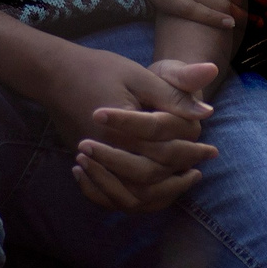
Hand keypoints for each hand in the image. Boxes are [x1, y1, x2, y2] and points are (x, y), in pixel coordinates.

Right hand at [37, 45, 216, 212]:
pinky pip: (110, 195)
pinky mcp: (88, 165)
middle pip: (150, 177)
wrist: (55, 74)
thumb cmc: (99, 69)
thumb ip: (171, 95)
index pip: (166, 152)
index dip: (191, 152)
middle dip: (178, 178)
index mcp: (125, 129)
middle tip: (199, 172)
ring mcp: (95, 162)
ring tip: (181, 184)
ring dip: (158, 193)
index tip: (211, 152)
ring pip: (130, 195)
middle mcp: (109, 152)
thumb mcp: (138, 75)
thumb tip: (206, 113)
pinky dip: (132, 197)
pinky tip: (150, 190)